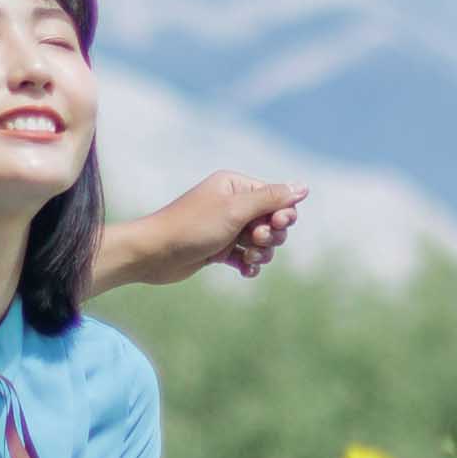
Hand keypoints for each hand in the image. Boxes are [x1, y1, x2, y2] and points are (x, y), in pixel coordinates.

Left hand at [96, 170, 303, 290]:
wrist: (153, 254)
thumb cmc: (192, 227)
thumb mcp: (235, 210)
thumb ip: (271, 199)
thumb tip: (303, 187)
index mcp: (235, 186)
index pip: (276, 198)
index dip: (282, 215)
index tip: (275, 226)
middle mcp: (232, 204)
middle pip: (272, 221)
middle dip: (269, 235)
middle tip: (253, 240)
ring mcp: (226, 228)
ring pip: (261, 242)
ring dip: (260, 252)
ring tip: (247, 258)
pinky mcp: (219, 249)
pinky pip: (246, 257)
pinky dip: (249, 264)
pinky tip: (245, 271)